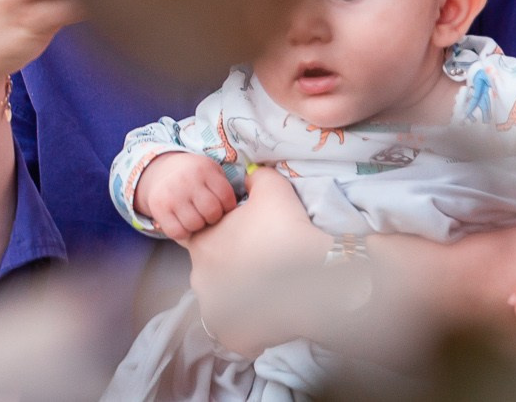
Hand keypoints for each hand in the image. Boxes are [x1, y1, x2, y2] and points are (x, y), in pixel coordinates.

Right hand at [134, 153, 236, 242]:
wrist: (162, 170)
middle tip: (208, 213)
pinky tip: (183, 221)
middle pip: (212, 213)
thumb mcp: (212, 172)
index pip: (227, 199)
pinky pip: (177, 231)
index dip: (228, 207)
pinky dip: (182, 231)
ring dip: (198, 225)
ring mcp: (171, 194)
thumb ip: (225, 186)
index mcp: (204, 170)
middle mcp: (186, 180)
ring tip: (195, 216)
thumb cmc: (196, 177)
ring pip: (195, 224)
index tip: (222, 205)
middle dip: (213, 217)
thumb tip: (246, 209)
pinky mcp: (158, 207)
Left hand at [186, 167, 331, 355]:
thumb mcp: (273, 189)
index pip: (203, 239)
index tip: (247, 241)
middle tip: (264, 265)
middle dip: (234, 267)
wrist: (316, 278)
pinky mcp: (234, 337)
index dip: (226, 237)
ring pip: (224, 302)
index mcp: (201, 245)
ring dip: (241, 297)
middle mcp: (199, 280)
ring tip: (270, 290)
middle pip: (214, 271)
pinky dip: (250, 327)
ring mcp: (215, 312)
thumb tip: (251, 177)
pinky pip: (237, 332)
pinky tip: (270, 314)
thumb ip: (256, 178)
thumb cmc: (288, 232)